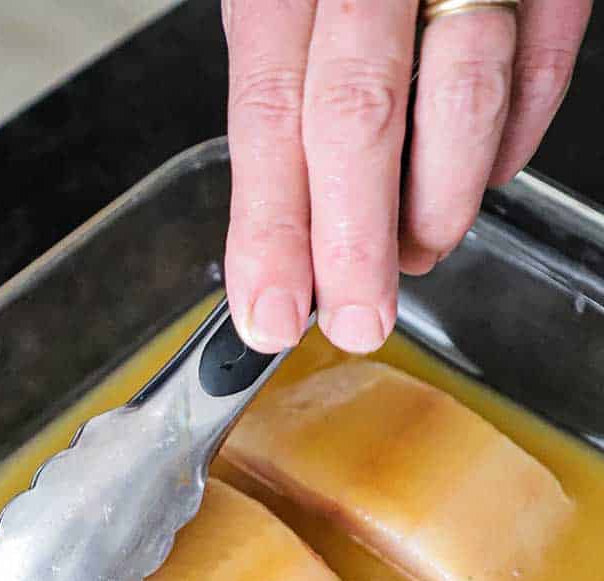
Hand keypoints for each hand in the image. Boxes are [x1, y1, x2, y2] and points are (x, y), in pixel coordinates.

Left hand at [223, 0, 592, 353]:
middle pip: (360, 113)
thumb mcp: (284, 3)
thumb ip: (283, 103)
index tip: (267, 312)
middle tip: (357, 320)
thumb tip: (282, 242)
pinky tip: (477, 175)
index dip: (270, 224)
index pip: (268, 110)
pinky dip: (511, 142)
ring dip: (439, 204)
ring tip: (416, 251)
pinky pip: (542, 64)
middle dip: (355, 244)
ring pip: (464, 96)